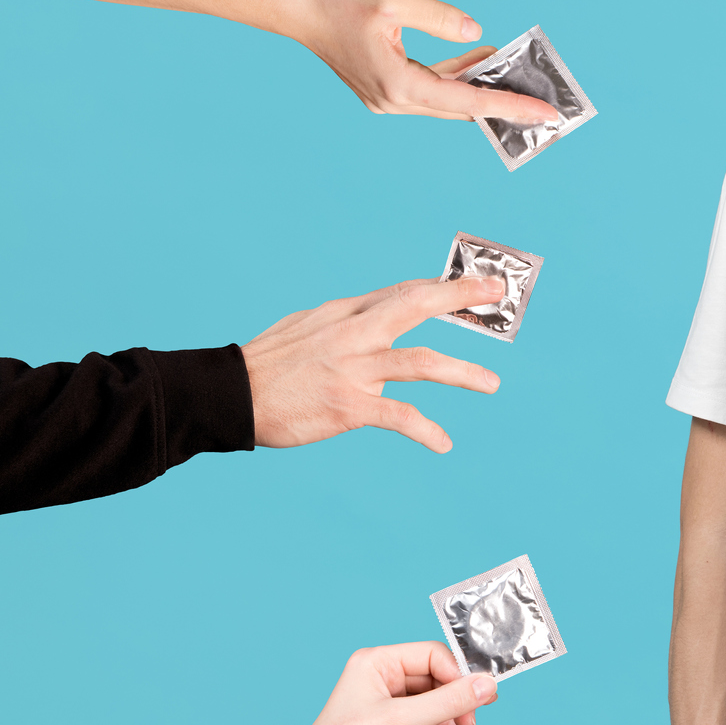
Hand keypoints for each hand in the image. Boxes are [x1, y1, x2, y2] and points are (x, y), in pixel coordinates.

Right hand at [243, 276, 506, 452]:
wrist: (229, 396)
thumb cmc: (270, 364)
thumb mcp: (308, 325)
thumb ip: (348, 319)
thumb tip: (383, 309)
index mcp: (344, 312)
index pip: (403, 291)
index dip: (444, 285)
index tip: (479, 281)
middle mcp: (352, 333)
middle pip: (415, 305)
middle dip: (459, 296)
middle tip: (496, 295)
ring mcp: (352, 369)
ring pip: (420, 361)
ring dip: (462, 371)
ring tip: (492, 383)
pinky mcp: (347, 406)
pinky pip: (399, 416)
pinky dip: (425, 430)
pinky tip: (443, 443)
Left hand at [266, 642, 498, 724]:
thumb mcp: (402, 722)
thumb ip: (448, 702)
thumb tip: (488, 685)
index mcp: (378, 662)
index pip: (434, 656)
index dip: (459, 679)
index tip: (480, 702)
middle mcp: (380, 677)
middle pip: (437, 681)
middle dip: (457, 707)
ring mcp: (383, 703)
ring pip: (433, 705)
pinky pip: (423, 724)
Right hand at [285, 0, 561, 125]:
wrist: (296, 7)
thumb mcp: (393, 0)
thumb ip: (438, 17)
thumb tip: (476, 33)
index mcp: (399, 85)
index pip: (468, 101)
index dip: (510, 106)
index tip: (545, 115)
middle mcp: (395, 101)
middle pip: (461, 108)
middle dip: (502, 103)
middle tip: (544, 102)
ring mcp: (388, 99)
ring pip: (447, 99)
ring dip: (480, 86)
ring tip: (515, 72)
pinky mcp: (385, 89)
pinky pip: (432, 88)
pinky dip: (457, 77)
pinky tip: (480, 58)